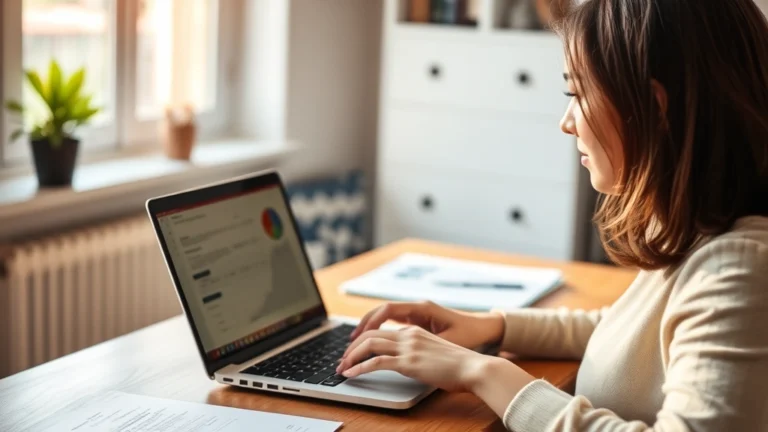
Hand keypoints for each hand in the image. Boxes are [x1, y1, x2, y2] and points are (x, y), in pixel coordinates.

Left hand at [336, 325, 494, 391]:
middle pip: (370, 333)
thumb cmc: (460, 365)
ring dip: (351, 356)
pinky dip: (359, 367)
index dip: (363, 339)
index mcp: (414, 331)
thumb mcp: (435, 353)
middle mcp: (408, 335)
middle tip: (342, 360)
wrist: (474, 367)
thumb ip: (419, 354)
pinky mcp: (408, 362)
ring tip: (342, 368)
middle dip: (351, 346)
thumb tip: (408, 364)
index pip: (381, 330)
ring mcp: (408, 347)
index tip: (353, 351)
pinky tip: (351, 374)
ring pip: (369, 344)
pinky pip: (376, 361)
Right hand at [348, 301, 505, 350]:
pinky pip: (393, 322)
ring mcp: (417, 314)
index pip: (389, 309)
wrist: (485, 329)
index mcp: (423, 308)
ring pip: (385, 317)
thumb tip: (409, 351)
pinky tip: (371, 342)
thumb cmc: (470, 334)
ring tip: (354, 343)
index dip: (371, 322)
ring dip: (369, 328)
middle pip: (381, 311)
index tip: (360, 336)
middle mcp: (417, 308)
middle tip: (350, 343)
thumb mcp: (450, 340)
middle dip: (363, 326)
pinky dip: (380, 330)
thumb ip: (429, 343)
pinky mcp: (418, 322)